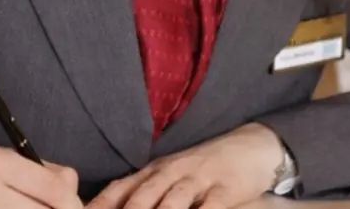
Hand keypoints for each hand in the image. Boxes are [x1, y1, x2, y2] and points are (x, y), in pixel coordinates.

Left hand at [87, 123, 283, 208]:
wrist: (249, 147)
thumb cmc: (199, 169)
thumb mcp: (166, 177)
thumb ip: (138, 194)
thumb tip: (104, 207)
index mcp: (150, 173)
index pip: (118, 191)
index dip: (100, 206)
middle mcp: (168, 174)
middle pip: (141, 199)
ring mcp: (197, 180)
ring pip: (172, 202)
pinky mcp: (225, 189)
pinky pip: (211, 207)